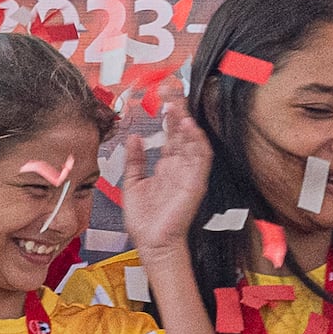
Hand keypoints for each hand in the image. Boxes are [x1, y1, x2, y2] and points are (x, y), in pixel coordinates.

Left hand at [122, 105, 220, 253]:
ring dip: (186, 122)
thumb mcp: (132, 184)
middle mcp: (180, 167)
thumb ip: (134, 161)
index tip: (162, 94)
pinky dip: (197, 142)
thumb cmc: (144, 220)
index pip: (171, 134)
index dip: (168, 115)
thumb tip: (133, 138)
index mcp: (167, 166)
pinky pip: (200, 159)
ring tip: (177, 104)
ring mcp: (190, 174)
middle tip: (172, 89)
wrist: (152, 244)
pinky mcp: (195, 184)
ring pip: (193, 142)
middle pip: (182, 133)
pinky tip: (189, 127)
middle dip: (178, 110)